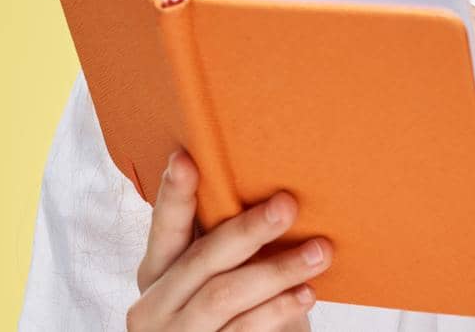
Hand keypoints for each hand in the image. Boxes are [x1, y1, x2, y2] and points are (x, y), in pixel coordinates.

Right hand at [127, 148, 333, 329]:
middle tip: (287, 205)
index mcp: (157, 271)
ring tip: (319, 252)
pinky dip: (278, 309)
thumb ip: (228, 241)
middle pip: (202, 258)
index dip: (173, 195)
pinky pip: (243, 329)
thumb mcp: (221, 273)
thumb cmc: (235, 308)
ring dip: (277, 270)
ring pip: (224, 294)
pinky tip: (306, 293)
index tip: (185, 160)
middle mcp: (155, 303)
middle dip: (248, 230)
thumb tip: (276, 190)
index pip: (164, 227)